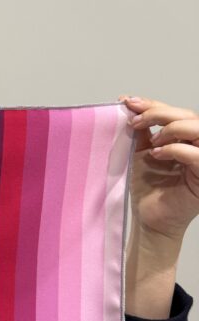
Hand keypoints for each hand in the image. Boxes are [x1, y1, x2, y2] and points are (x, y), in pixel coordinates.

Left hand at [124, 96, 198, 240]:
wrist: (148, 217)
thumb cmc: (148, 188)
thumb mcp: (141, 151)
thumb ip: (142, 130)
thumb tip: (129, 103)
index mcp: (186, 139)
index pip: (177, 113)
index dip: (154, 104)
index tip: (128, 102)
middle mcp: (198, 147)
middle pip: (189, 116)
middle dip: (159, 113)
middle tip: (134, 121)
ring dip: (171, 129)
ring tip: (151, 140)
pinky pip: (198, 155)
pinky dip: (175, 149)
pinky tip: (156, 154)